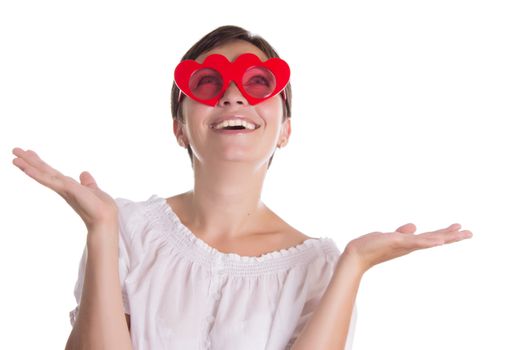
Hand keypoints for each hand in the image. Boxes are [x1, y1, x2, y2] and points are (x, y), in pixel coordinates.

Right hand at [12, 147, 117, 231]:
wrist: (106, 219)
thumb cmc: (101, 208)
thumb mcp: (93, 190)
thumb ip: (87, 183)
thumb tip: (84, 173)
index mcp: (68, 187)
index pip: (51, 172)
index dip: (40, 163)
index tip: (30, 153)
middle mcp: (63, 188)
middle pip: (44, 171)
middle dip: (29, 161)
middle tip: (15, 150)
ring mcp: (64, 189)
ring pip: (43, 175)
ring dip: (29, 166)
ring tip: (14, 158)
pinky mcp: (67, 190)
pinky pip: (50, 181)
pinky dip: (38, 175)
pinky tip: (28, 169)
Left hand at [344, 223, 472, 272]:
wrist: (356, 255)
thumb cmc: (371, 247)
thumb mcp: (390, 237)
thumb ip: (403, 232)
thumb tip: (414, 226)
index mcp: (409, 243)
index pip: (431, 237)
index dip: (445, 233)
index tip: (460, 227)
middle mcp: (410, 246)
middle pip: (435, 239)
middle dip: (452, 237)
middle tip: (471, 233)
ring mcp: (404, 245)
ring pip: (429, 241)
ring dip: (445, 237)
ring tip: (460, 234)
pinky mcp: (396, 242)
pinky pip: (415, 242)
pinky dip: (428, 241)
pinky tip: (439, 241)